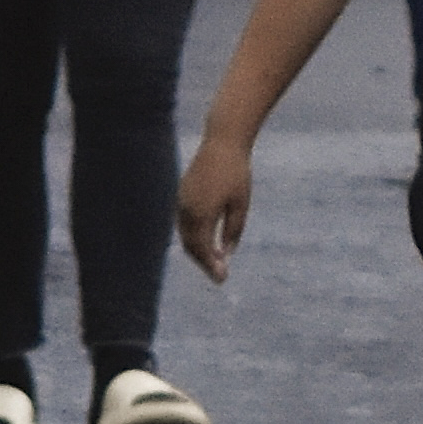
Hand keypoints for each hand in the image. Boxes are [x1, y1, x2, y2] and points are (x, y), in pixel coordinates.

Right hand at [175, 135, 252, 281]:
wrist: (223, 143)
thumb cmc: (236, 173)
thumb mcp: (241, 205)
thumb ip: (233, 231)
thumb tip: (227, 255)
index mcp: (202, 214)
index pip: (203, 250)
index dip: (212, 267)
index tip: (222, 280)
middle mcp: (187, 210)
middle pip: (191, 246)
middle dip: (204, 263)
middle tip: (219, 275)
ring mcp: (181, 201)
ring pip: (185, 236)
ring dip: (197, 251)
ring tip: (214, 261)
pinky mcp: (182, 194)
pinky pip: (184, 223)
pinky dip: (193, 237)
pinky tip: (206, 241)